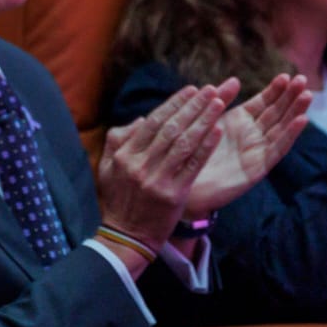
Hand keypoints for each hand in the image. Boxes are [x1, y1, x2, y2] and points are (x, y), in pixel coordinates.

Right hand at [95, 83, 226, 249]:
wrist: (126, 236)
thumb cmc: (119, 199)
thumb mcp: (107, 168)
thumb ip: (119, 139)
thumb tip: (142, 119)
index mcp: (125, 155)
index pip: (154, 122)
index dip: (174, 103)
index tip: (191, 89)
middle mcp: (140, 165)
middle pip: (171, 128)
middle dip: (193, 106)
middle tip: (210, 90)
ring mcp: (157, 180)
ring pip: (184, 143)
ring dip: (203, 120)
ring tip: (218, 103)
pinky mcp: (173, 195)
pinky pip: (193, 165)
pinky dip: (206, 147)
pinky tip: (217, 131)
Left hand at [183, 73, 310, 217]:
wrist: (183, 184)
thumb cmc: (191, 151)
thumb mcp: (208, 120)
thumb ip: (221, 100)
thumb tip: (235, 80)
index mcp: (241, 122)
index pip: (264, 102)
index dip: (275, 89)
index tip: (286, 75)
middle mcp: (252, 135)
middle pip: (277, 113)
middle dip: (290, 96)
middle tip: (302, 79)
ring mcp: (257, 152)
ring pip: (281, 128)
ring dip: (295, 112)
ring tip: (307, 95)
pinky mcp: (257, 169)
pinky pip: (277, 149)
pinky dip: (290, 135)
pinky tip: (301, 120)